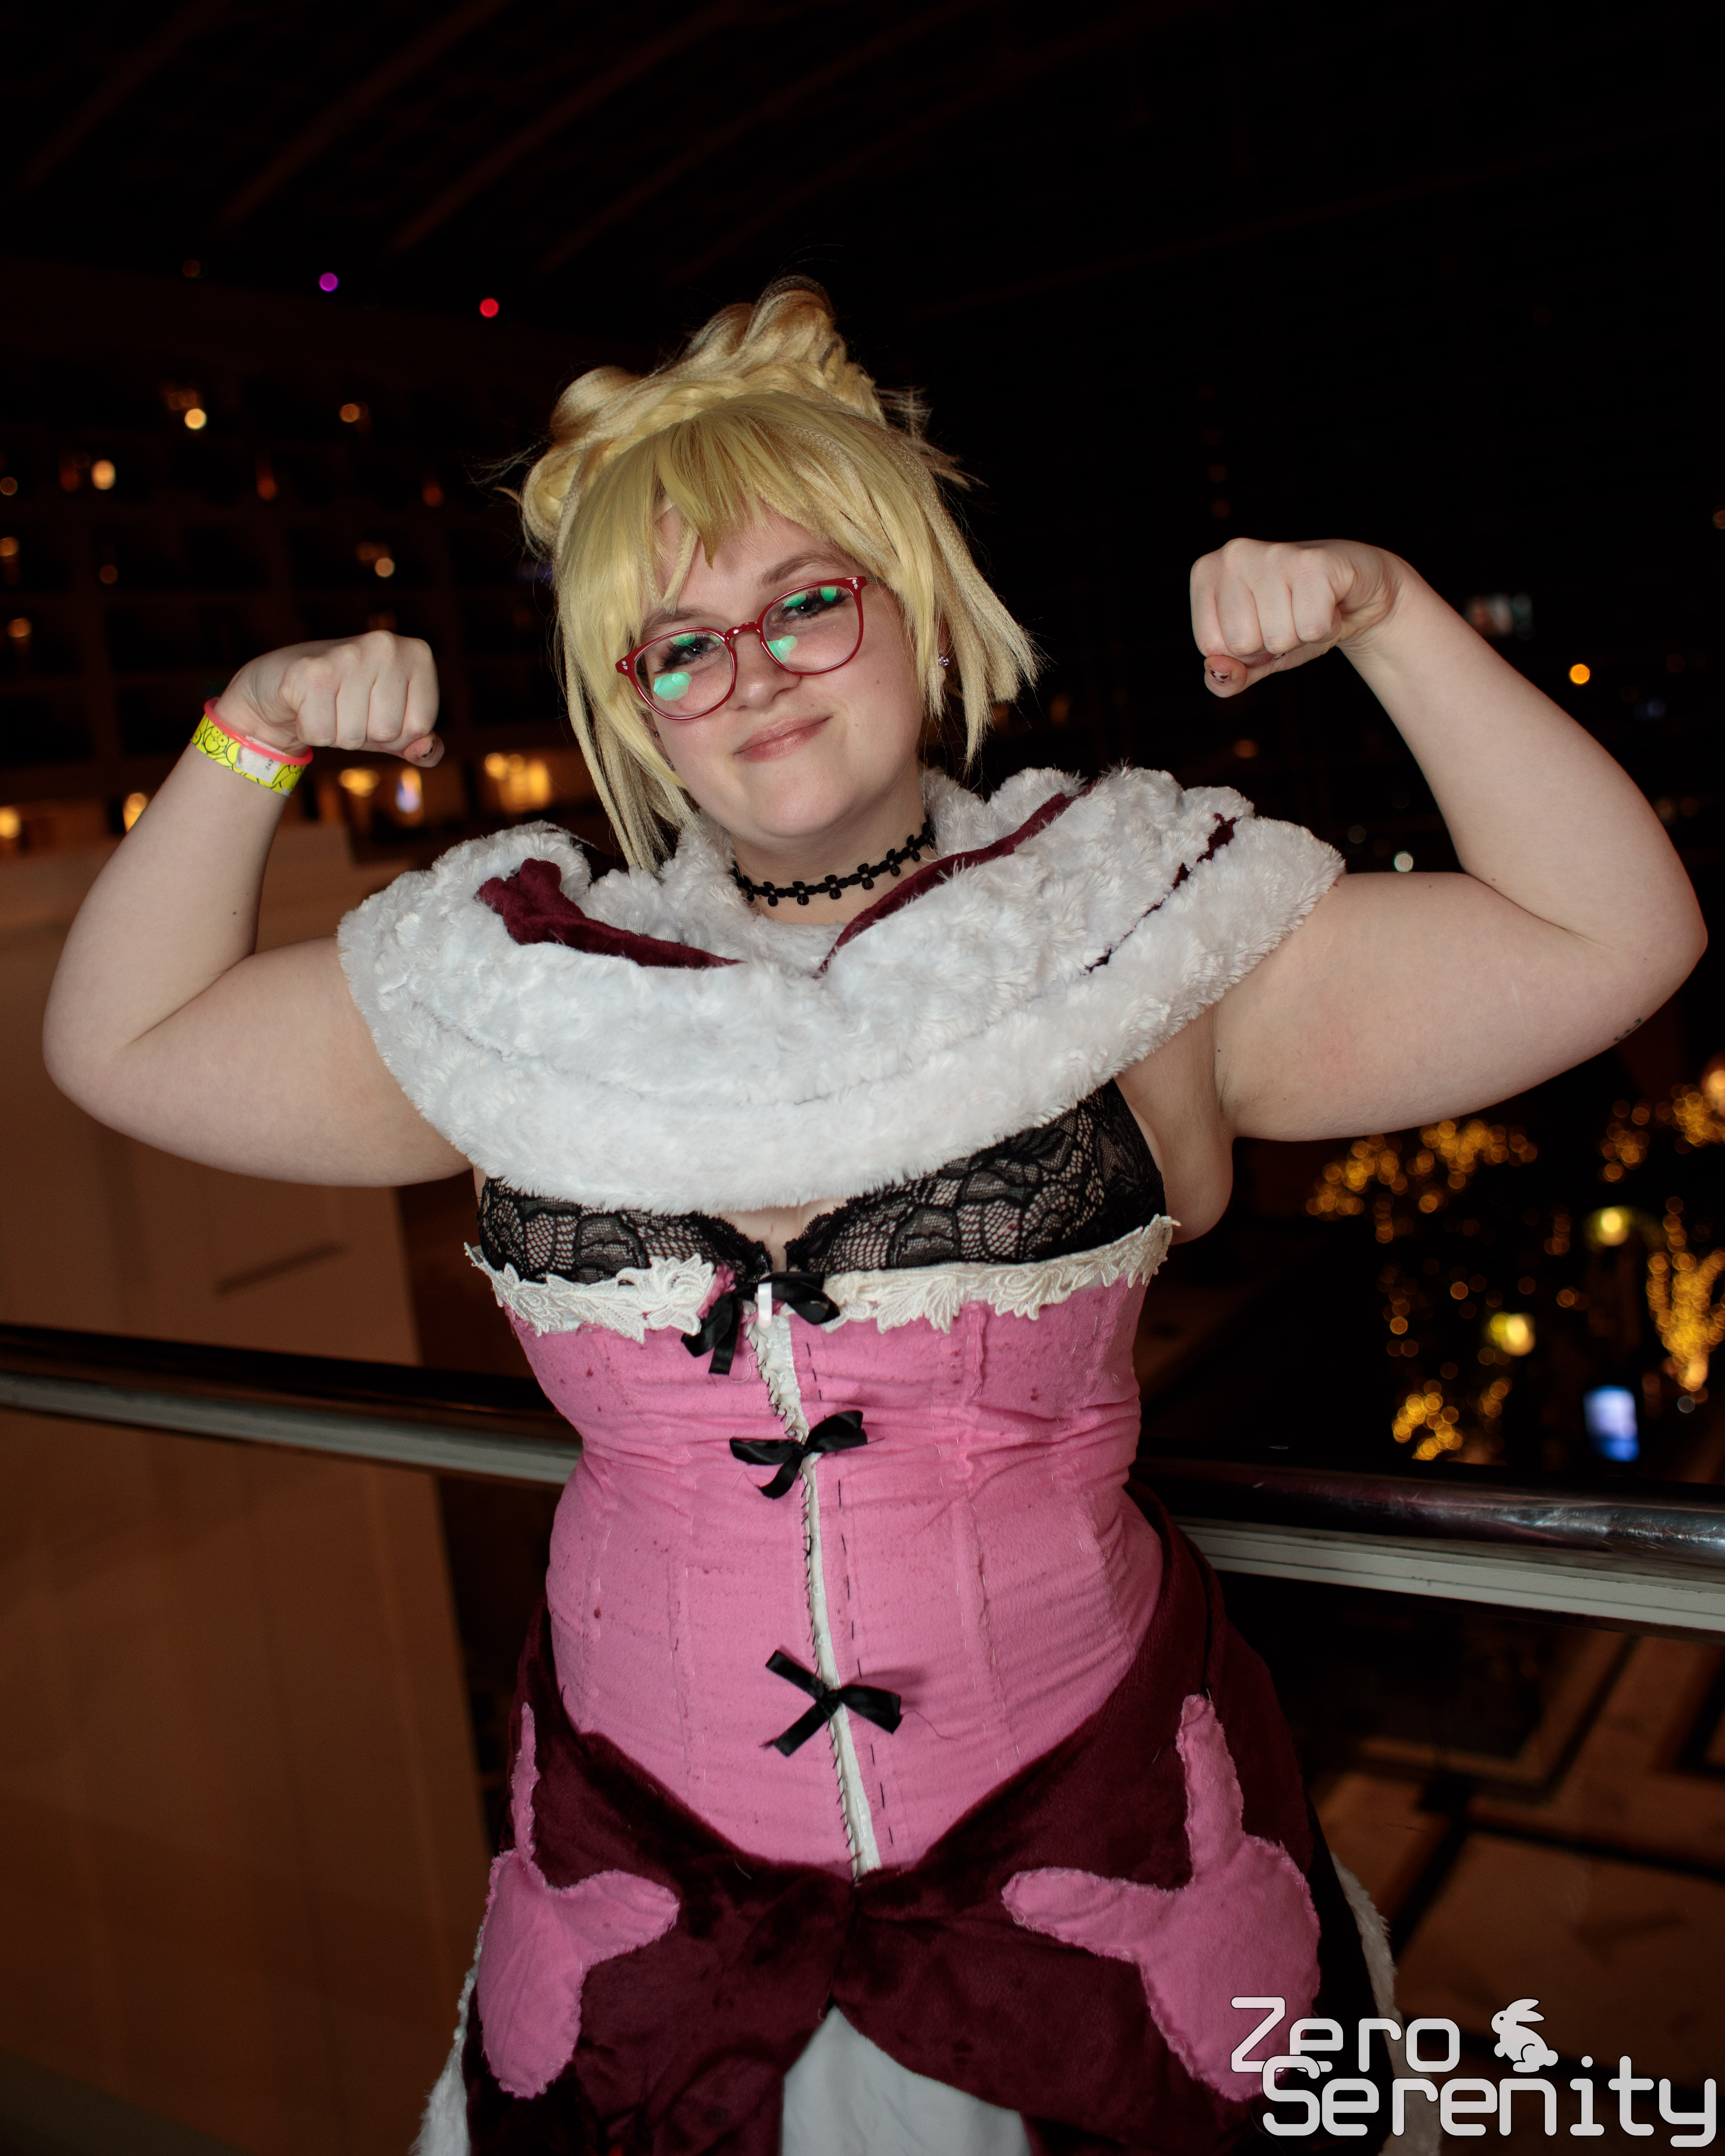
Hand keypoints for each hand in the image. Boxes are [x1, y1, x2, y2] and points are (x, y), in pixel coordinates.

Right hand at [212, 632, 442, 762]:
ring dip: (337, 734)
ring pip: (353, 736)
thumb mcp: (394, 725)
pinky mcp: (309, 671)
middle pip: (387, 732)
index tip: (378, 712)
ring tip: (328, 706)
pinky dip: (310, 731)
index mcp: (417, 654)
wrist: (284, 684)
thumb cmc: (350, 706)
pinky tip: (306, 706)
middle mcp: (385, 645)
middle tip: (347, 708)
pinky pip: (320, 734)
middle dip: (365, 735)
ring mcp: (347, 654)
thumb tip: (428, 750)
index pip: (421, 727)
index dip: (397, 735)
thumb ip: (421, 744)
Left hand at [1190, 538, 1401, 697]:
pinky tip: (1329, 605)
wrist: (1355, 594)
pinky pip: (1312, 628)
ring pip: (1278, 638)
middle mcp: (1234, 554)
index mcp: (1207, 573)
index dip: (1243, 653)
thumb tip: (1217, 671)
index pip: (1210, 646)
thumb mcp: (1254, 658)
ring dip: (1300, 637)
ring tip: (1309, 609)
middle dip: (1270, 646)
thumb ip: (1226, 678)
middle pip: (1241, 643)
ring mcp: (1274, 553)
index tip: (1261, 626)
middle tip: (1289, 618)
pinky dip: (1327, 629)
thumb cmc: (1294, 621)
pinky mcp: (1314, 562)